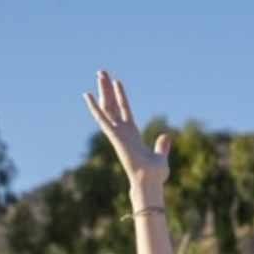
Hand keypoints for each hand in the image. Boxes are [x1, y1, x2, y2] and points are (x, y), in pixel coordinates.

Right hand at [82, 70, 169, 190]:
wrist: (149, 182)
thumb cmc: (154, 175)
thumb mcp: (160, 157)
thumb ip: (162, 147)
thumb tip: (166, 136)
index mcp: (133, 135)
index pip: (125, 111)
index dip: (121, 97)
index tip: (117, 83)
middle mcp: (122, 132)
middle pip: (113, 106)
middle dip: (107, 89)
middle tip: (102, 71)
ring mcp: (117, 133)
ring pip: (108, 107)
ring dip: (103, 90)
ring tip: (100, 72)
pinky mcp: (115, 136)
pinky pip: (103, 119)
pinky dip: (94, 107)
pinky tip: (87, 94)